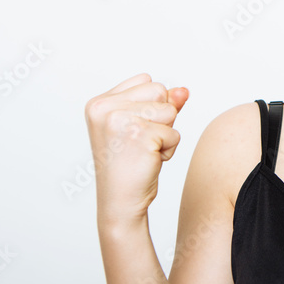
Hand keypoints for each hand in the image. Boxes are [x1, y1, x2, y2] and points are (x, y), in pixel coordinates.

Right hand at [84, 73, 189, 225]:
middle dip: (161, 117)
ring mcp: (120, 120)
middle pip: (160, 90)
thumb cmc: (130, 164)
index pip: (146, 81)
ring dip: (166, 133)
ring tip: (144, 151)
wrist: (120, 202)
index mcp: (99, 103)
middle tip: (140, 142)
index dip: (151, 106)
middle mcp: (104, 108)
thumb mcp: (144, 125)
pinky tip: (148, 161)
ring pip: (170, 110)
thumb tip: (184, 90)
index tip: (132, 131)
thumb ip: (163, 103)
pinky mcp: (140, 135)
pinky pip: (174, 132)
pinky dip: (169, 149)